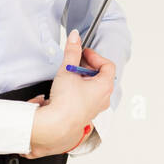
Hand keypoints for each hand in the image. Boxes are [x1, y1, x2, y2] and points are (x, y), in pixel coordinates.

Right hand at [23, 30, 114, 157]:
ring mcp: (96, 108)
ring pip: (94, 87)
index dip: (95, 56)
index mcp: (105, 86)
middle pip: (101, 75)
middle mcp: (104, 98)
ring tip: (69, 75)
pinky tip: (67, 89)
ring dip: (83, 78)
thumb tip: (75, 37)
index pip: (107, 65)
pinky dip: (79, 90)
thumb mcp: (67, 71)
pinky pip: (87, 97)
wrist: (55, 125)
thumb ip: (72, 52)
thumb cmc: (65, 102)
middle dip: (87, 66)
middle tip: (75, 62)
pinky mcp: (86, 114)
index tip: (83, 53)